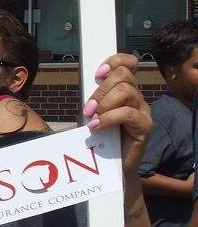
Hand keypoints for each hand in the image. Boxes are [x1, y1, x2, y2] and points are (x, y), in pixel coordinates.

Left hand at [83, 54, 151, 177]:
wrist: (113, 165)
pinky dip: (109, 118)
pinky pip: (128, 113)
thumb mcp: (94, 112)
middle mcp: (136, 97)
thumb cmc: (101, 137)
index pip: (129, 63)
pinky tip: (96, 127)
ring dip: (104, 103)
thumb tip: (81, 84)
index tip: (97, 73)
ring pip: (126, 91)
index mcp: (125, 90)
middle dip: (101, 89)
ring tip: (92, 118)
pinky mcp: (145, 126)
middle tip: (88, 108)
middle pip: (124, 75)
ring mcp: (143, 110)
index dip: (115, 61)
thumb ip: (93, 98)